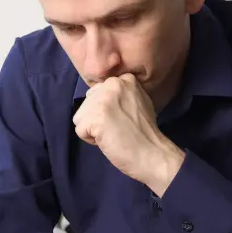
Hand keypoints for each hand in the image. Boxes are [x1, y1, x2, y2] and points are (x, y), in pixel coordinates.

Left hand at [72, 74, 185, 195]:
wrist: (152, 154)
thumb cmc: (145, 133)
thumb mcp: (138, 101)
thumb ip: (120, 95)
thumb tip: (100, 97)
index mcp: (123, 79)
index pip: (97, 93)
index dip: (105, 110)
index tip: (122, 119)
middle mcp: (112, 84)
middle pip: (87, 103)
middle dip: (97, 118)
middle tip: (117, 128)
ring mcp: (102, 100)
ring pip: (81, 117)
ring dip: (93, 129)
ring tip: (113, 134)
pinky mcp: (95, 117)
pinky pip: (79, 130)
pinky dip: (91, 140)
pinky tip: (108, 140)